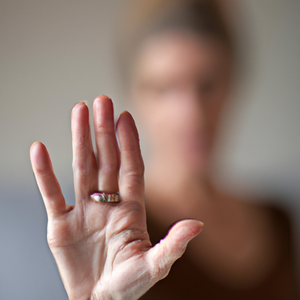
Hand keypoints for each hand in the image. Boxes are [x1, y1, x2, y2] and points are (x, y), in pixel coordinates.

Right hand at [30, 95, 202, 299]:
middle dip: (104, 130)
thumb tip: (197, 225)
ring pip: (82, 167)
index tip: (126, 116)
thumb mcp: (153, 267)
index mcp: (132, 209)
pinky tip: (40, 149)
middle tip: (101, 101)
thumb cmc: (129, 286)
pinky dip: (45, 173)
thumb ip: (172, 246)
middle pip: (107, 159)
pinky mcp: (61, 224)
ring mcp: (84, 210)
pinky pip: (52, 193)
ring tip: (78, 111)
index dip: (129, 142)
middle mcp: (109, 203)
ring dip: (80, 140)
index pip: (131, 167)